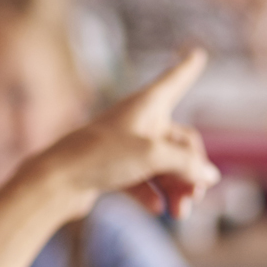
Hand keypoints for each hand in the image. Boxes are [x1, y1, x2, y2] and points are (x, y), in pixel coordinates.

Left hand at [28, 49, 219, 220]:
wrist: (56, 181)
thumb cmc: (101, 156)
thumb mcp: (152, 156)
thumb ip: (187, 164)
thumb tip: (210, 177)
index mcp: (147, 104)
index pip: (174, 80)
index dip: (187, 69)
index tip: (197, 53)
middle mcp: (138, 121)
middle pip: (180, 142)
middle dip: (191, 170)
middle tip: (196, 195)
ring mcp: (126, 147)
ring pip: (164, 166)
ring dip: (176, 189)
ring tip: (180, 213)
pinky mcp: (114, 170)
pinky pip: (144, 181)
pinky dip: (153, 195)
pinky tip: (157, 210)